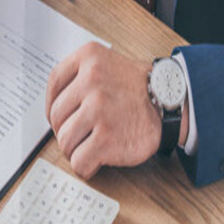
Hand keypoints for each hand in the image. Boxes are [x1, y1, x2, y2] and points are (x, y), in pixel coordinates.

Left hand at [45, 42, 187, 179]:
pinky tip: (96, 159)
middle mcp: (91, 81)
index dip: (52, 105)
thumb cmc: (139, 88)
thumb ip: (80, 75)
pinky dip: (86, 165)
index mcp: (89, 57)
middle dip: (65, 130)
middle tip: (80, 134)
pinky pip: (79, 161)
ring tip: (90, 145)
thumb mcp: (108, 63)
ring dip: (75, 149)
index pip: (54, 84)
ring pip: (65, 141)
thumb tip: (55, 100)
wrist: (171, 104)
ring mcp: (98, 110)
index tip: (58, 115)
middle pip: (57, 116)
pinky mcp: (107, 138)